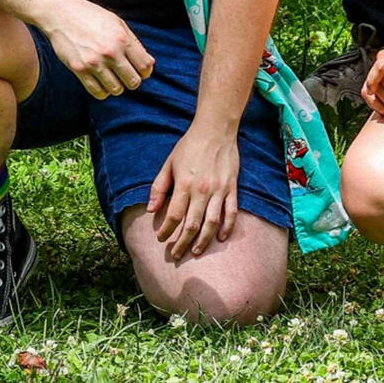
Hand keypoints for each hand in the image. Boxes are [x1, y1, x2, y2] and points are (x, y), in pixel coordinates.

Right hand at [38, 0, 154, 99]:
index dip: (145, 71)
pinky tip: (101, 81)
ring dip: (117, 86)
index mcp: (122, 39)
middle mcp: (110, 52)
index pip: (144, 66)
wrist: (61, 13)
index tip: (140, 70)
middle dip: (132, 80)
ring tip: (112, 77)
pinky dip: (102, 91)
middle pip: (133, 82)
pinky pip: (98, 92)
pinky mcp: (80, 70)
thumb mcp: (117, 23)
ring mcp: (94, 63)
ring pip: (116, 90)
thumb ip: (133, 43)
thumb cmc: (91, 16)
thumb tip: (149, 64)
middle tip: (125, 74)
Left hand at [148, 120, 240, 262]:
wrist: (216, 129)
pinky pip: (231, 213)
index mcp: (184, 184)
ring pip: (211, 223)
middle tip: (175, 255)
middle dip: (181, 243)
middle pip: (191, 225)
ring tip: (195, 251)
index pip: (173, 215)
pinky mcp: (232, 188)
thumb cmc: (189, 146)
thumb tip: (151, 210)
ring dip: (203, 241)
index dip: (166, 231)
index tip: (160, 239)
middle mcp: (202, 190)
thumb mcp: (169, 163)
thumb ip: (159, 187)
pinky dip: (227, 228)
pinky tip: (220, 238)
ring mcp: (219, 190)